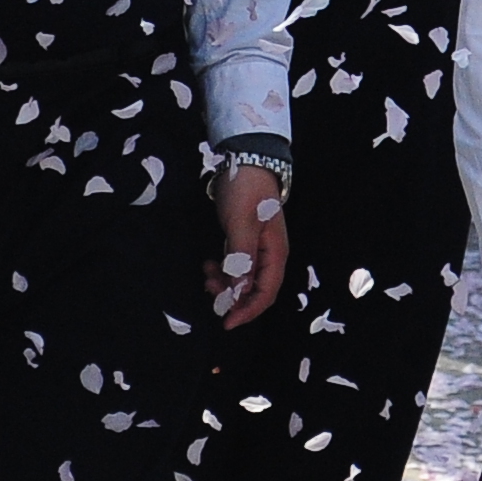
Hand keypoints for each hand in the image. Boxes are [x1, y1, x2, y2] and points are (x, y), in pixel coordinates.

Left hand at [209, 161, 289, 327]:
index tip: (226, 322)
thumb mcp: (241, 225)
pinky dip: (222, 270)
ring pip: (242, 278)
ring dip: (224, 282)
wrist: (246, 158)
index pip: (266, 293)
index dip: (247, 310)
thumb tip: (237, 292)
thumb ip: (241, 259)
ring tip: (205, 274)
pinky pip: (235, 265)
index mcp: (275, 253)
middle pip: (255, 289)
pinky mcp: (244, 240)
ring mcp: (257, 247)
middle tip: (208, 290)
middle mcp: (269, 254)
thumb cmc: (246, 191)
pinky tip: (208, 264)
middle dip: (232, 296)